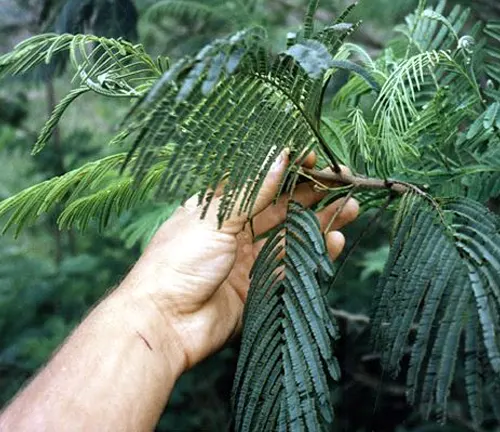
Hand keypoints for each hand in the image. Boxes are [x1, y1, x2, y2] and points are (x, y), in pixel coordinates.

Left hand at [120, 151, 358, 372]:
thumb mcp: (216, 219)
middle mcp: (234, 232)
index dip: (286, 169)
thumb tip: (280, 156)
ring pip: (290, 236)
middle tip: (342, 184)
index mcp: (218, 209)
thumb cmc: (179, 261)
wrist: (164, 323)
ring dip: (319, 222)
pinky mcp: (259, 288)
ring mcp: (248, 261)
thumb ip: (252, 191)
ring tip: (349, 208)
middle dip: (311, 195)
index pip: (258, 182)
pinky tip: (333, 241)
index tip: (314, 158)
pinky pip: (292, 266)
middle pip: (279, 208)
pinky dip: (314, 254)